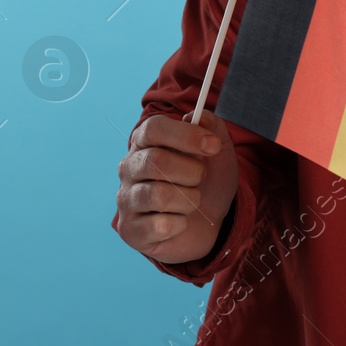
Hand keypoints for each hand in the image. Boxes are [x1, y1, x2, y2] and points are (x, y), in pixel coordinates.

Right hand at [115, 111, 238, 264]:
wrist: (207, 223)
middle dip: (192, 172)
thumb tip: (199, 115)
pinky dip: (182, 224)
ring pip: (159, 195)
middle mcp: (129, 168)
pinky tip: (180, 222)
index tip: (213, 146)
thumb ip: (213, 127)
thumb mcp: (219, 151)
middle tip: (201, 179)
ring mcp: (126, 200)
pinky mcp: (131, 230)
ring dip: (190, 199)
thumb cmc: (207, 181)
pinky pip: (162, 226)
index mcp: (146, 142)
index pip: (153, 128)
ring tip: (192, 201)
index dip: (186, 135)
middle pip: (155, 161)